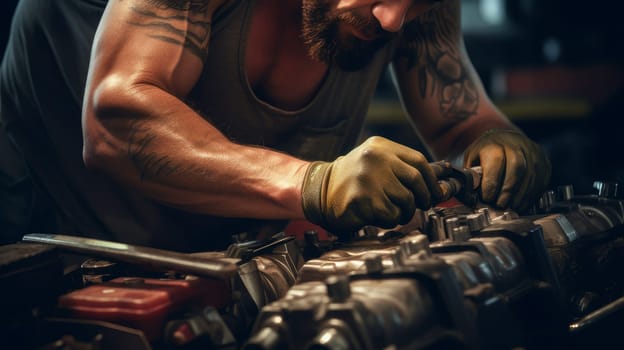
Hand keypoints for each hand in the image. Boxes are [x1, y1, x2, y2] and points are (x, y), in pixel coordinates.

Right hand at [301, 136, 442, 235]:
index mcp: (380, 147)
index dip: (431, 180)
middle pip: (416, 181)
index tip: (435, 192)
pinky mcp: (363, 199)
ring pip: (406, 200)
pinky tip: (378, 216)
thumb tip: (441, 183)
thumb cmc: (353, 180)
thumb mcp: (376, 163)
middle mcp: (375, 159)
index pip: (419, 161)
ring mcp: (369, 178)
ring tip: (394, 211)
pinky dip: (390, 220)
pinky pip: (391, 215)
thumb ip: (403, 168)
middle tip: (420, 206)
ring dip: (405, 212)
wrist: (320, 191)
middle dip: (423, 198)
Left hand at [463, 129, 550, 211]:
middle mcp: (516, 145)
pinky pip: (540, 181)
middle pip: (517, 167)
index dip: (491, 182)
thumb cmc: (486, 153)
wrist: (505, 140)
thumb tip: (472, 195)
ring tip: (510, 207)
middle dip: (508, 190)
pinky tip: (521, 204)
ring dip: (520, 196)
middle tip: (500, 205)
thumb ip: (473, 175)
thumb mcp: (473, 159)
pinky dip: (530, 196)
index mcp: (495, 143)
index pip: (496, 161)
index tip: (486, 197)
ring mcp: (533, 153)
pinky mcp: (543, 163)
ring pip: (530, 176)